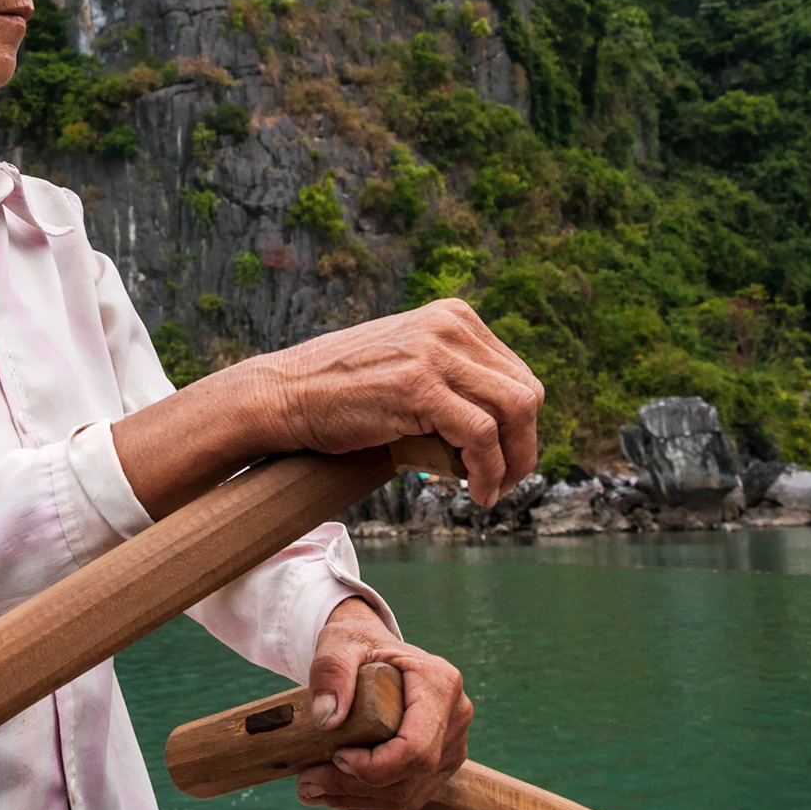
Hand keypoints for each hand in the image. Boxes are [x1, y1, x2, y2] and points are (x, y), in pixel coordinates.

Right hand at [264, 298, 542, 505]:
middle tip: (505, 483)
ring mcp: (434, 351)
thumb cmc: (343, 393)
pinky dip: (488, 471)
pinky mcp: (419, 385)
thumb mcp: (409, 366)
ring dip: (513, 462)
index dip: (521, 426)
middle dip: (524, 446)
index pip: (518, 375)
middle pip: (526, 393)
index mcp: (453, 317)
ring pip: (514, 411)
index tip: (506, 460)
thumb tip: (507, 431)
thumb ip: (455, 381)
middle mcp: (450, 326)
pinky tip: (475, 492)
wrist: (284, 394)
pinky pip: (481, 435)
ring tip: (492, 491)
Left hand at [294, 598, 471, 809]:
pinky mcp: (440, 764)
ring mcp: (452, 745)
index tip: (336, 756)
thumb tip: (327, 721)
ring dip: (357, 800)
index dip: (376, 766)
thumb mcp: (339, 642)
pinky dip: (369, 803)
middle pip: (412, 776)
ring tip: (313, 789)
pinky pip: (408, 797)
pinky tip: (336, 793)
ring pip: (409, 794)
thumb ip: (331, 670)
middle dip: (356, 788)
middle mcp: (456, 717)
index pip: (416, 747)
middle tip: (307, 782)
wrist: (373, 652)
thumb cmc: (357, 643)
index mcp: (441, 684)